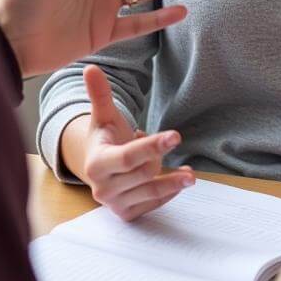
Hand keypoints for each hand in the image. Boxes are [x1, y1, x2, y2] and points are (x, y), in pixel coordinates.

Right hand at [74, 65, 194, 220]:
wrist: (100, 166)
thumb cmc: (106, 137)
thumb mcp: (103, 115)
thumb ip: (100, 93)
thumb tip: (90, 67)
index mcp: (96, 163)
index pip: (127, 157)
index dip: (152, 146)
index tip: (176, 136)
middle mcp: (102, 188)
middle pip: (144, 172)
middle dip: (159, 156)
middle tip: (167, 141)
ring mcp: (114, 204)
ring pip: (152, 191)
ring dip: (173, 180)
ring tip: (189, 173)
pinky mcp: (127, 214)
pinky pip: (154, 204)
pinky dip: (170, 192)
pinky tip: (179, 181)